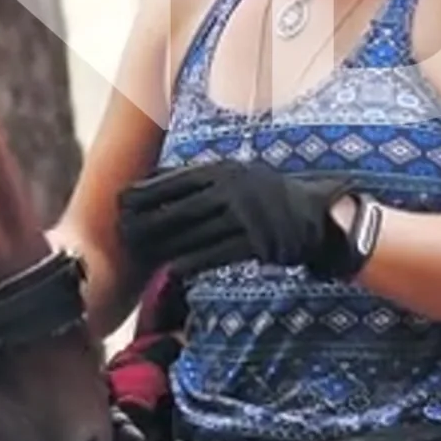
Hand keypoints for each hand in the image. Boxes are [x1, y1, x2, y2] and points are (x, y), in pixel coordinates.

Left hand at [117, 160, 357, 277]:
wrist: (317, 216)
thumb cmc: (268, 197)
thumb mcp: (238, 175)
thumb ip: (202, 180)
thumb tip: (157, 179)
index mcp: (225, 170)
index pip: (175, 180)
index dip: (147, 193)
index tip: (123, 202)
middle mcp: (232, 189)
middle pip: (179, 208)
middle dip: (149, 222)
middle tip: (125, 233)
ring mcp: (244, 215)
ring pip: (195, 233)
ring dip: (167, 245)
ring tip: (142, 253)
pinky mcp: (255, 241)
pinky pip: (217, 253)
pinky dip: (193, 261)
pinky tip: (175, 269)